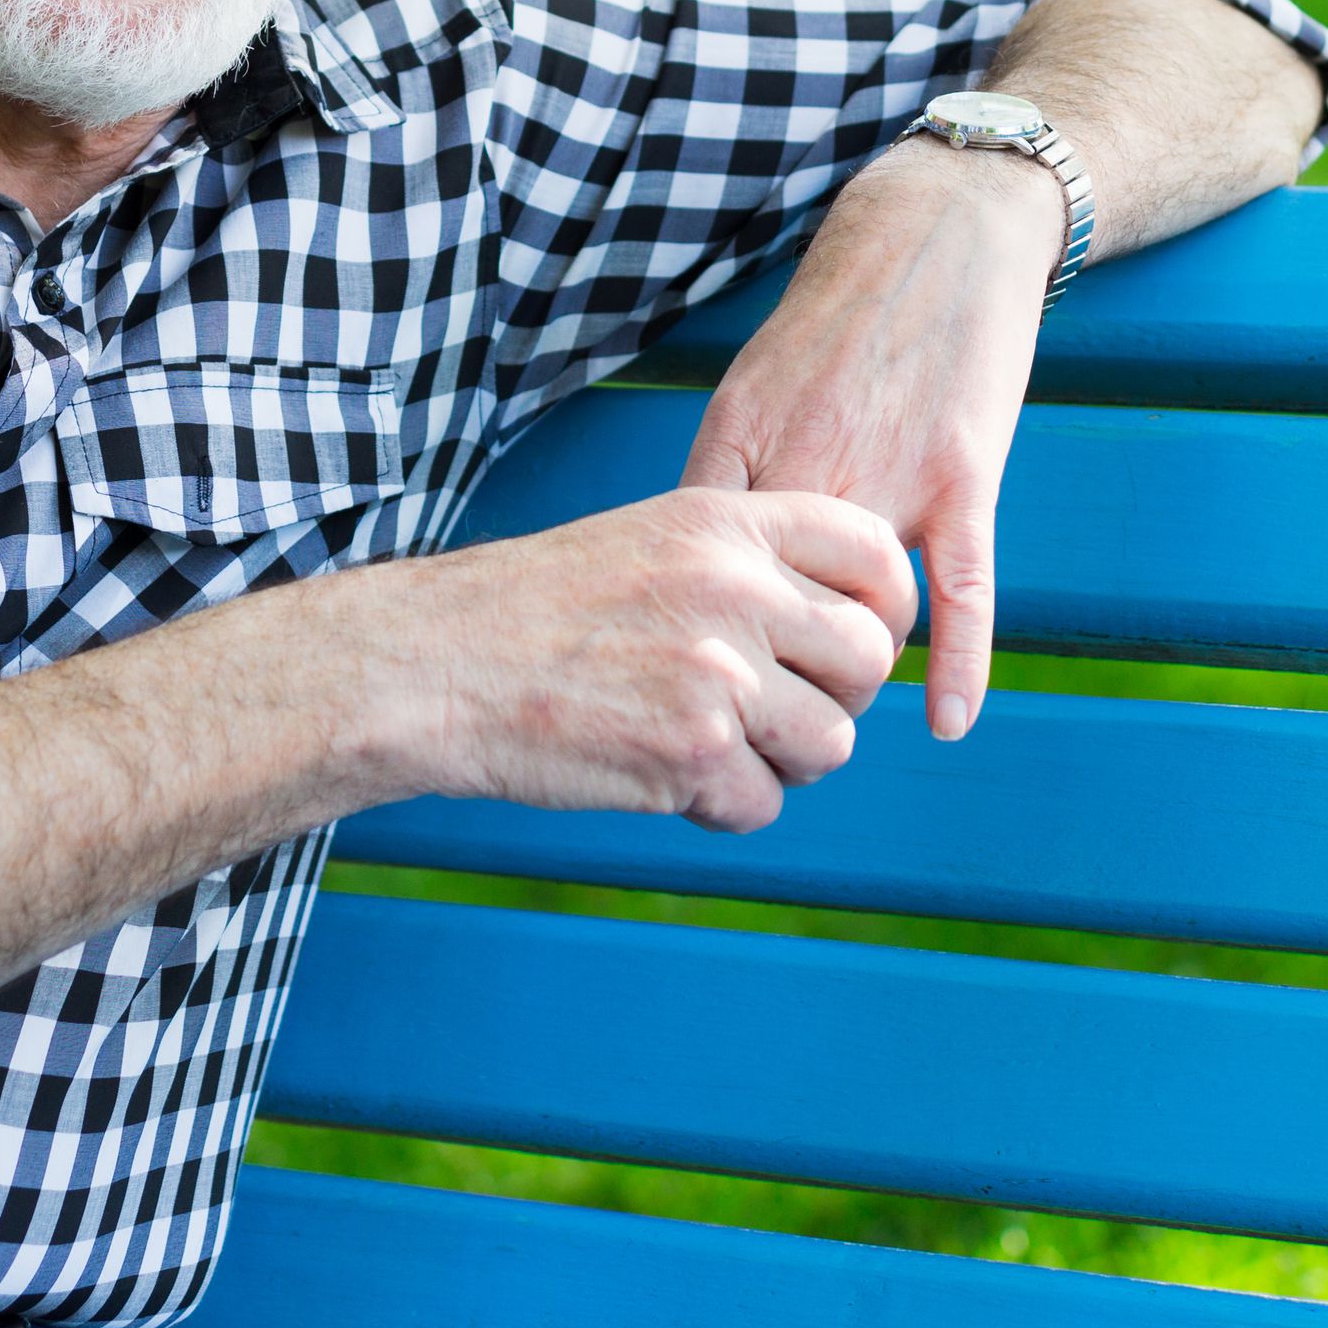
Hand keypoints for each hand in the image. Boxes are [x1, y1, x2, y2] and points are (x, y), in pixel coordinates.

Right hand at [376, 487, 913, 830]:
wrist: (442, 664)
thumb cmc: (543, 608)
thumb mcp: (655, 539)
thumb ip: (752, 567)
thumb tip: (850, 628)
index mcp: (730, 523)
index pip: (875, 554)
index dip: (885, 609)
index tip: (852, 644)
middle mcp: (737, 590)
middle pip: (870, 661)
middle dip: (836, 699)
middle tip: (779, 711)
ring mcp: (719, 675)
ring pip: (830, 743)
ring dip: (782, 762)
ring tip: (713, 745)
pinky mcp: (691, 755)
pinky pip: (763, 804)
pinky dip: (723, 805)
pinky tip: (666, 776)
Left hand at [679, 142, 1056, 741]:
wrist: (937, 228)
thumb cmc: (843, 315)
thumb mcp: (754, 384)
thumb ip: (729, 476)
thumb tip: (694, 569)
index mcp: (740, 439)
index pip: (700, 570)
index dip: (690, 640)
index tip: (680, 694)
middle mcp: (806, 460)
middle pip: (770, 602)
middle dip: (760, 673)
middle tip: (755, 734)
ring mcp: (888, 469)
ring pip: (856, 603)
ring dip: (845, 673)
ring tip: (833, 718)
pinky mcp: (962, 472)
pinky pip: (962, 585)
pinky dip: (957, 658)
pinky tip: (947, 719)